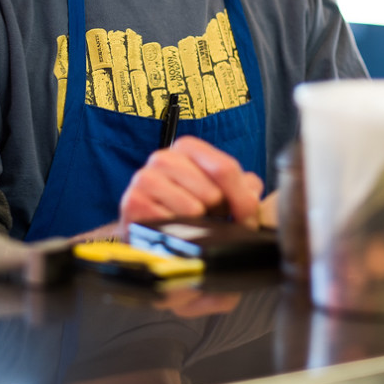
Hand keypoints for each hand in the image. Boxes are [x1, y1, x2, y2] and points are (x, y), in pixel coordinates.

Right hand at [119, 136, 262, 230]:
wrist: (154, 236)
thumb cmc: (190, 210)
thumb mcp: (223, 194)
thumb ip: (245, 188)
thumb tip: (251, 193)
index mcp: (187, 148)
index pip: (225, 169)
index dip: (241, 199)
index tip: (246, 217)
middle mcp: (162, 157)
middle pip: (211, 192)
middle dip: (218, 214)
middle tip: (211, 219)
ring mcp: (144, 178)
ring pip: (192, 208)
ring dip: (198, 224)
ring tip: (191, 224)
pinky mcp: (132, 203)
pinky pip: (170, 223)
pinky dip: (177, 232)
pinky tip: (172, 229)